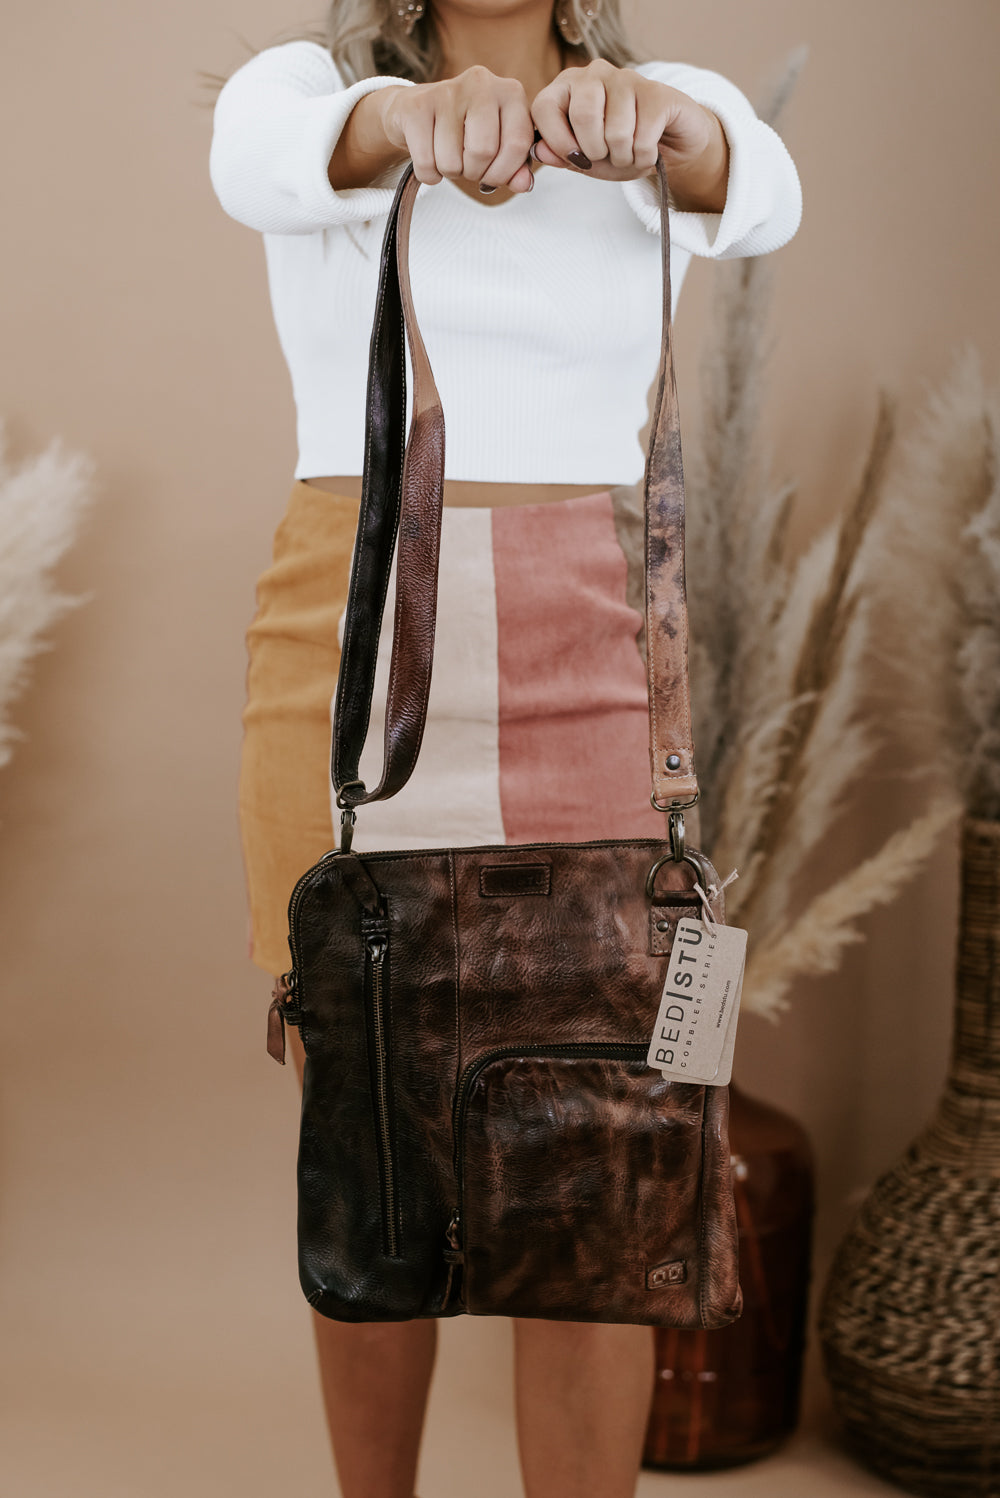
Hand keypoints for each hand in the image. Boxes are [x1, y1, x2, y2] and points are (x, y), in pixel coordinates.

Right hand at [378, 66, 535, 193]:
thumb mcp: (498, 146)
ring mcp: (447, 90)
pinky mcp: (417, 106)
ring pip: (452, 162)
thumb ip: (516, 167)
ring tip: (447, 157)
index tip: (491, 175)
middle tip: (467, 165)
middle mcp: (482, 83)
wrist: (417, 112)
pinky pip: (426, 162)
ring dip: (450, 173)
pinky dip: (428, 174)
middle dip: (474, 172)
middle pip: (483, 152)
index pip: (518, 144)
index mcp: (510, 92)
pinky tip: (429, 158)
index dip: (504, 173)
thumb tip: (523, 185)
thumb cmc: (465, 133)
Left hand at [529, 60, 729, 211]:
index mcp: (568, 86)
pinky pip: (643, 139)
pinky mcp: (656, 92)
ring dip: (623, 158)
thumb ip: (559, 155)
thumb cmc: (619, 150)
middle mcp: (594, 73)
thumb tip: (538, 150)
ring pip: (616, 132)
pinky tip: (647, 151)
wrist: (666, 145)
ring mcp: (626, 77)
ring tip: (629, 153)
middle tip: (607, 156)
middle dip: (595, 151)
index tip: (576, 159)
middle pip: (583, 116)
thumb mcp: (584, 159)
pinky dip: (644, 158)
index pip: (543, 107)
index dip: (557, 142)